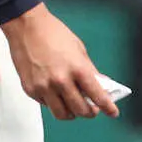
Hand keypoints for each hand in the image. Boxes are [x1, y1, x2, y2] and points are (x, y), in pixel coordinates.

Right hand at [0, 3, 120, 120]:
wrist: (27, 27)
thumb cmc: (54, 34)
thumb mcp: (79, 49)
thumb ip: (90, 69)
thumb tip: (101, 84)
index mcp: (77, 68)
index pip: (97, 95)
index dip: (107, 107)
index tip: (113, 112)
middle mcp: (61, 81)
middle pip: (80, 110)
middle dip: (90, 112)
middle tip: (92, 109)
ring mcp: (44, 87)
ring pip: (62, 114)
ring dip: (72, 113)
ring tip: (75, 107)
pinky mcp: (30, 90)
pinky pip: (46, 105)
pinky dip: (55, 103)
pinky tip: (57, 94)